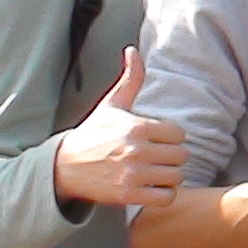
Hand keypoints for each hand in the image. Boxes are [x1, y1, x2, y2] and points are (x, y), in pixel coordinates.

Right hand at [51, 47, 185, 210]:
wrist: (66, 166)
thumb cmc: (94, 133)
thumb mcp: (111, 105)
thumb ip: (130, 79)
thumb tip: (133, 50)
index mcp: (137, 126)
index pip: (179, 134)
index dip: (171, 138)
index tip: (158, 141)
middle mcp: (136, 149)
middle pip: (181, 156)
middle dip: (172, 158)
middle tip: (157, 159)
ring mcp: (132, 173)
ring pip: (176, 177)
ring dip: (169, 177)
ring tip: (155, 174)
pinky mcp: (128, 194)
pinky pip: (166, 197)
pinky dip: (163, 195)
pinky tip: (152, 189)